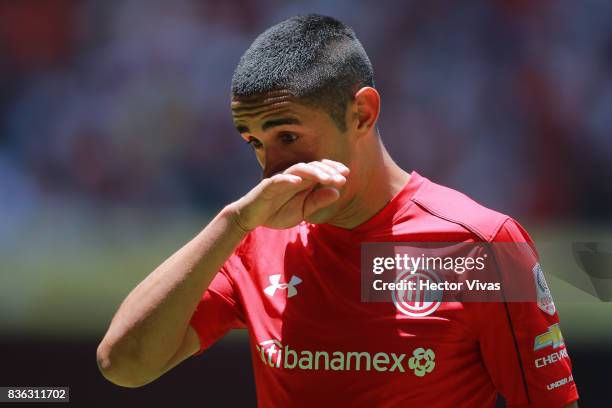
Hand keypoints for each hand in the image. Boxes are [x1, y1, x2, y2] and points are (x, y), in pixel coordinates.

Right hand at [227, 159, 348, 229]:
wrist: (253, 218)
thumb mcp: (303, 211)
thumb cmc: (278, 212)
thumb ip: (318, 201)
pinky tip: (298, 182)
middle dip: (327, 170)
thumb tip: (337, 193)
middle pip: (312, 166)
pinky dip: (288, 179)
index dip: (332, 169)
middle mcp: (293, 176)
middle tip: (341, 177)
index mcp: (303, 181)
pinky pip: (278, 180)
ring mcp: (280, 179)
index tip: (346, 173)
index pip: (320, 169)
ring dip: (314, 172)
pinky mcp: (267, 186)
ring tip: (326, 179)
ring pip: (298, 169)